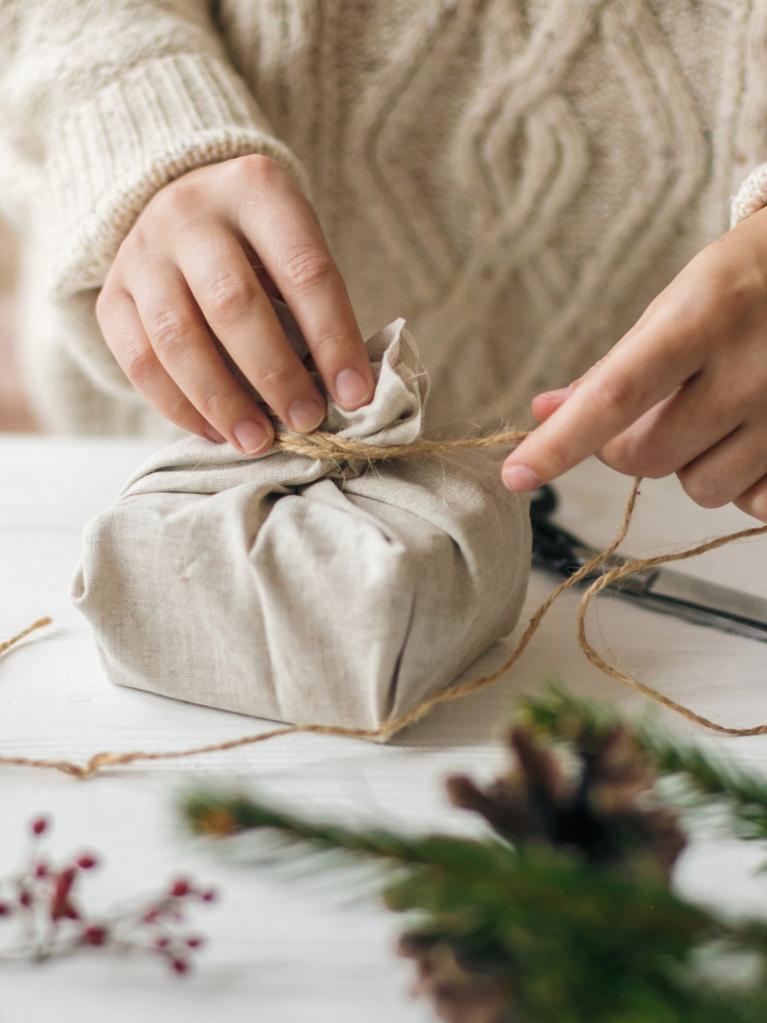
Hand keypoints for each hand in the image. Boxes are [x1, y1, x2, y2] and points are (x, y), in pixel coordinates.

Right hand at [96, 155, 373, 452]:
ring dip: (222, 401)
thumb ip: (315, 307)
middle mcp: (190, 212)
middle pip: (233, 304)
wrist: (182, 207)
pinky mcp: (111, 295)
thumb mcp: (295, 245)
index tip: (355, 394)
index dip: (333, 338)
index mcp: (257, 189)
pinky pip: (138, 361)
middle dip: (275, 374)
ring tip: (258, 442)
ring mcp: (142, 253)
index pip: (304, 270)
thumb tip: (342, 392)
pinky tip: (215, 432)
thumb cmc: (259, 244)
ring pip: (177, 338)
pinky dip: (178, 406)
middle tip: (307, 423)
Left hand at [502, 207, 766, 522]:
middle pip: (647, 457)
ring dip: (690, 465)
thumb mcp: (675, 305)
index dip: (561, 442)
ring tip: (714, 416)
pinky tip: (749, 440)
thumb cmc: (740, 287)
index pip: (616, 395)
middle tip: (654, 411)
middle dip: (627, 447)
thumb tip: (543, 413)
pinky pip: (754, 504)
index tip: (517, 475)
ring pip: (701, 488)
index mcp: (702, 318)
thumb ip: (612, 367)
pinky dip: (742, 483)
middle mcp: (750, 368)